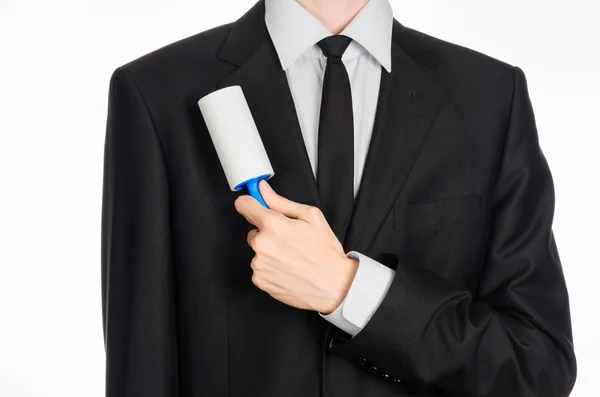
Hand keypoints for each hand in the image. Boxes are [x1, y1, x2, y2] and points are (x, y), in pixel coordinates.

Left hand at [234, 179, 358, 313]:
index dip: (250, 203)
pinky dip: (270, 268)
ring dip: (269, 252)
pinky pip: (260, 268)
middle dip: (267, 233)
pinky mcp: (260, 280)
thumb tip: (263, 190)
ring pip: (258, 251)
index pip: (244, 205)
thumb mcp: (310, 216)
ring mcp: (259, 264)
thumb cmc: (325, 252)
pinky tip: (288, 268)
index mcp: (273, 225)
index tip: (254, 205)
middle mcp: (262, 244)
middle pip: (253, 231)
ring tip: (292, 256)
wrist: (334, 285)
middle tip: (289, 240)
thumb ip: (281, 202)